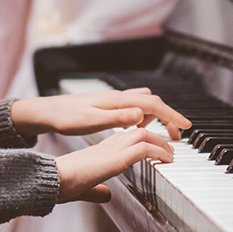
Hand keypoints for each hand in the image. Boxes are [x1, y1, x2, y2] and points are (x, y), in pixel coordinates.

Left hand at [11, 88, 190, 139]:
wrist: (46, 110)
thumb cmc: (66, 118)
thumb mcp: (91, 122)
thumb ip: (117, 119)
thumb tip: (140, 115)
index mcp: (117, 101)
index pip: (153, 106)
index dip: (172, 116)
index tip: (186, 128)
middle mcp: (117, 97)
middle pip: (152, 102)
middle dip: (168, 116)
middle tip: (177, 134)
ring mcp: (112, 99)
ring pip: (143, 102)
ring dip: (156, 115)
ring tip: (160, 132)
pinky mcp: (106, 104)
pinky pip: (133, 106)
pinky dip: (143, 115)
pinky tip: (136, 126)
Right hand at [55, 127, 173, 202]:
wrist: (52, 179)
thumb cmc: (62, 183)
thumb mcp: (85, 188)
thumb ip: (97, 191)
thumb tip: (106, 196)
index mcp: (100, 150)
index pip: (127, 137)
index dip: (143, 140)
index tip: (155, 148)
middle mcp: (108, 145)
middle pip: (138, 131)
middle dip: (157, 137)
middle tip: (170, 149)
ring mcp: (112, 149)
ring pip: (144, 134)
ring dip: (161, 143)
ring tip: (171, 154)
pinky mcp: (115, 158)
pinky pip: (143, 148)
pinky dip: (158, 151)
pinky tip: (166, 160)